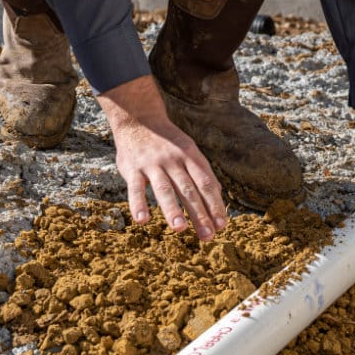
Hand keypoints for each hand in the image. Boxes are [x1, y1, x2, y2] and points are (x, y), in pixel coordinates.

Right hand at [97, 76, 228, 239]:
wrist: (138, 118)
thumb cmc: (168, 141)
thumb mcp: (189, 150)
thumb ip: (201, 172)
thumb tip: (218, 194)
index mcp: (190, 156)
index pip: (206, 184)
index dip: (214, 205)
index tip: (221, 226)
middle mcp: (173, 160)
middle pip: (189, 190)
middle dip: (199, 214)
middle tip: (207, 236)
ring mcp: (153, 164)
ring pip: (164, 189)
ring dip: (172, 209)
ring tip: (180, 228)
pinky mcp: (133, 169)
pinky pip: (135, 188)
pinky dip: (138, 204)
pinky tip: (142, 220)